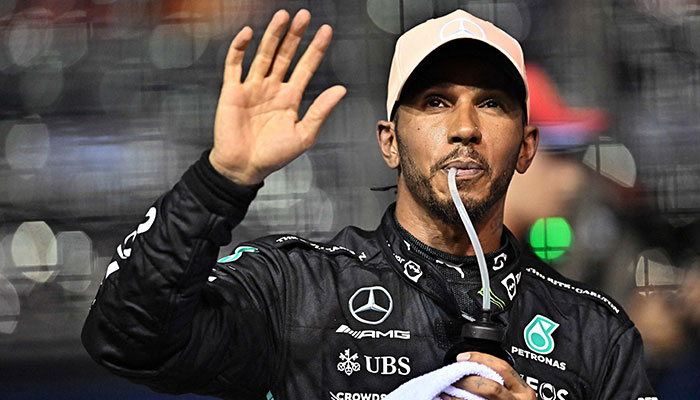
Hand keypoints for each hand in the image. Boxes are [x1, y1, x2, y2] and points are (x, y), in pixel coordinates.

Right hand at [210, 9, 345, 184]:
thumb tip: (341, 89)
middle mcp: (272, 88)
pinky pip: (234, 65)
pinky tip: (248, 34)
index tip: (326, 31)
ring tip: (283, 17)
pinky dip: (240, 48)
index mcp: (290, 98)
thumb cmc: (273, 156)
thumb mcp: (304, 134)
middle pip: (285, 55)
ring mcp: (252, 87)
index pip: (306, 66)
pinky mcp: (232, 91)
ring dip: (272, 35)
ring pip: (263, 55)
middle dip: (295, 35)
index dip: (315, 49)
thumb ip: (321, 110)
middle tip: (304, 16)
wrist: (244, 168)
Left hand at [440, 352, 535, 399]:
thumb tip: (473, 369)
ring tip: (448, 391)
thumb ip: (502, 382)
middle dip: (469, 380)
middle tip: (454, 378)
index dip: (480, 359)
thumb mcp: (514, 393)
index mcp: (523, 391)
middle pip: (491, 387)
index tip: (463, 357)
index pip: (502, 368)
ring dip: (460, 395)